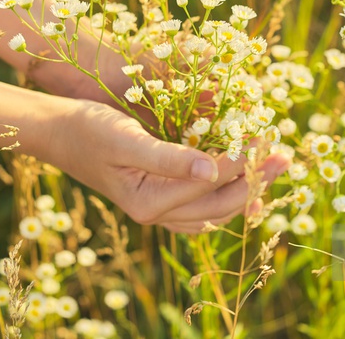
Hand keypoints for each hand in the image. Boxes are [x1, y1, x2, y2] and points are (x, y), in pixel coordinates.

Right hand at [46, 100, 289, 232]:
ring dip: (246, 190)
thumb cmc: (90, 129)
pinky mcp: (157, 199)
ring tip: (272, 168)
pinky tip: (241, 180)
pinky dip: (226, 196)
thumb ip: (169, 158)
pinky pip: (201, 208)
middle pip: (219, 206)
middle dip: (255, 181)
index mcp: (149, 203)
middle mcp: (155, 214)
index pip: (210, 184)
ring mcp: (157, 210)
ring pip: (214, 212)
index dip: (241, 159)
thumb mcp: (127, 139)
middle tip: (283, 156)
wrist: (60, 132)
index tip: (263, 134)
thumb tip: (214, 170)